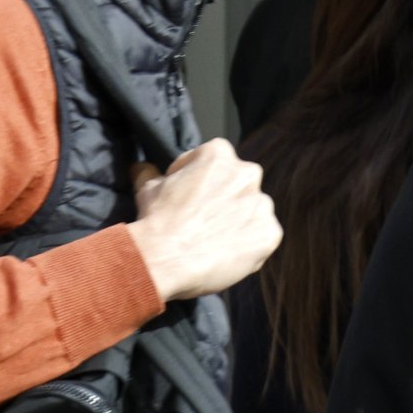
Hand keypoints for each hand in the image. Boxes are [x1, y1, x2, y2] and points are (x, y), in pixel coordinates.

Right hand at [131, 140, 278, 302]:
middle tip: (203, 219)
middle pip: (239, 184)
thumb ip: (151, 173)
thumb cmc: (157, 219)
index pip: (214, 160)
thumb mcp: (147, 188)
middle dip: (224, 198)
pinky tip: (226, 254)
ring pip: (253, 211)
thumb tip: (142, 167)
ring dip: (239, 222)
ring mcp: (262, 204)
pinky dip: (249, 246)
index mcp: (219, 155)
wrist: (166, 257)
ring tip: (214, 240)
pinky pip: (262, 238)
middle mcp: (247, 174)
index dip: (198, 178)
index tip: (188, 195)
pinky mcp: (270, 234)